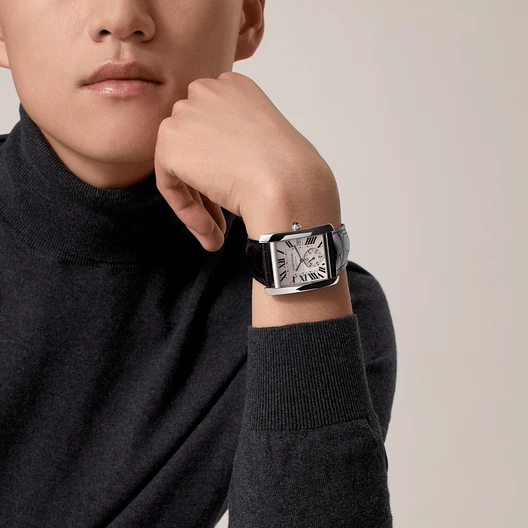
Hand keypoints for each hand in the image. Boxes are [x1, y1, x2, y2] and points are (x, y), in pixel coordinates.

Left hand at [154, 71, 334, 251]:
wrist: (286, 183)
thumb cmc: (290, 171)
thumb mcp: (264, 142)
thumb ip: (237, 142)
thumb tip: (216, 165)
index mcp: (233, 87)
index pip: (211, 127)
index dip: (219, 165)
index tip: (232, 192)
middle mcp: (207, 91)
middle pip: (192, 145)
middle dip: (204, 186)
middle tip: (220, 221)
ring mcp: (186, 114)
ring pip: (179, 166)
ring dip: (197, 203)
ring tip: (215, 232)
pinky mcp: (170, 142)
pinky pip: (169, 184)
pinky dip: (187, 211)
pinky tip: (210, 230)